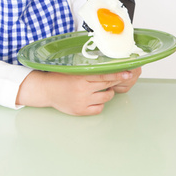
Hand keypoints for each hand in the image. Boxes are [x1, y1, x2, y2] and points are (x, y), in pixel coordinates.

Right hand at [16, 69, 140, 115]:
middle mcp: (83, 89)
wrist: (46, 90)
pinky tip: (96, 99)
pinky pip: (99, 109)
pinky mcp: (80, 111)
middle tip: (123, 77)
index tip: (128, 72)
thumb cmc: (61, 78)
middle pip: (107, 85)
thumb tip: (109, 64)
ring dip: (108, 93)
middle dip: (117, 82)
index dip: (118, 74)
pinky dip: (100, 104)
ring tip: (103, 89)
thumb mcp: (75, 69)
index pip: (105, 75)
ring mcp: (82, 101)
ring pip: (106, 98)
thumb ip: (90, 68)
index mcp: (81, 76)